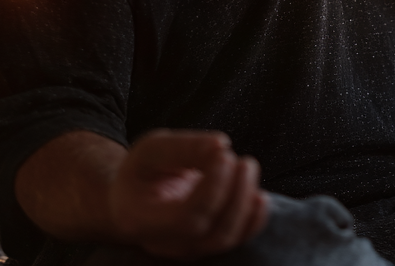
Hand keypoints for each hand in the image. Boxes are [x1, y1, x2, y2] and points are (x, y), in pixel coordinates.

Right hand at [109, 130, 267, 258]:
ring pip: (225, 239)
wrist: (135, 198)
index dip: (213, 187)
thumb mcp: (151, 149)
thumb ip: (184, 147)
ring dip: (246, 202)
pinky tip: (259, 196)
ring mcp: (187, 249)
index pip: (186, 217)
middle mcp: (165, 243)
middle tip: (241, 160)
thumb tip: (221, 146)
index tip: (225, 153)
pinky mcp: (206, 245)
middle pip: (211, 231)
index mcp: (142, 220)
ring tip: (247, 167)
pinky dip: (254, 221)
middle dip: (235, 193)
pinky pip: (236, 241)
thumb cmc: (142, 171)